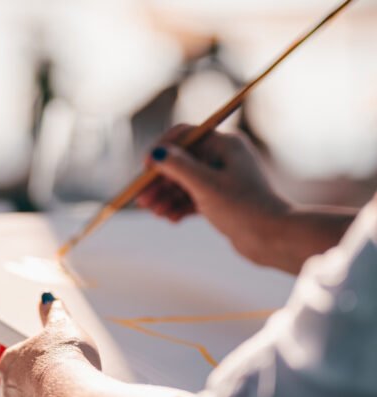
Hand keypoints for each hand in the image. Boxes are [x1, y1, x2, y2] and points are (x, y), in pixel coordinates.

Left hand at [0, 293, 100, 396]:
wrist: (76, 393)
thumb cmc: (66, 357)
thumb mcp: (62, 325)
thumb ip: (53, 312)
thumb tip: (47, 298)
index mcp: (9, 361)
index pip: (17, 357)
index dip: (38, 356)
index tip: (51, 357)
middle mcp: (8, 388)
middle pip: (25, 379)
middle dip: (44, 375)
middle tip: (65, 369)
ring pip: (35, 395)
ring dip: (50, 390)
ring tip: (72, 384)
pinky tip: (70, 396)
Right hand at [137, 124, 289, 267]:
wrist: (275, 239)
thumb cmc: (244, 208)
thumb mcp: (206, 185)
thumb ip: (178, 166)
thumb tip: (155, 153)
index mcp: (225, 144)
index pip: (184, 136)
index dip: (162, 149)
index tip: (146, 168)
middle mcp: (223, 157)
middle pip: (181, 162)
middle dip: (160, 181)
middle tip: (141, 199)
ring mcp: (223, 179)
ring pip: (185, 182)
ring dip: (167, 196)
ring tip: (154, 212)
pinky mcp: (222, 199)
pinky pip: (193, 197)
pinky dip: (180, 206)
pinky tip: (170, 218)